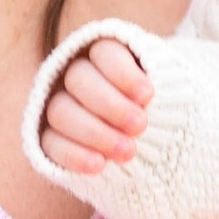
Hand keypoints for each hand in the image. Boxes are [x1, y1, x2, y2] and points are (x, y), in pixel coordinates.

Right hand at [38, 35, 150, 174]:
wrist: (153, 146)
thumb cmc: (160, 112)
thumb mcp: (168, 96)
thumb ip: (155, 90)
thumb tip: (148, 94)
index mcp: (105, 56)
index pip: (104, 52)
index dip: (123, 73)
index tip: (148, 96)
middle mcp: (75, 76)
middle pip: (79, 78)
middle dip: (111, 104)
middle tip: (140, 126)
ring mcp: (59, 107)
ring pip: (61, 111)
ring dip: (96, 132)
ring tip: (128, 152)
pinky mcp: (50, 138)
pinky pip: (50, 144)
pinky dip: (74, 155)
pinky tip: (99, 166)